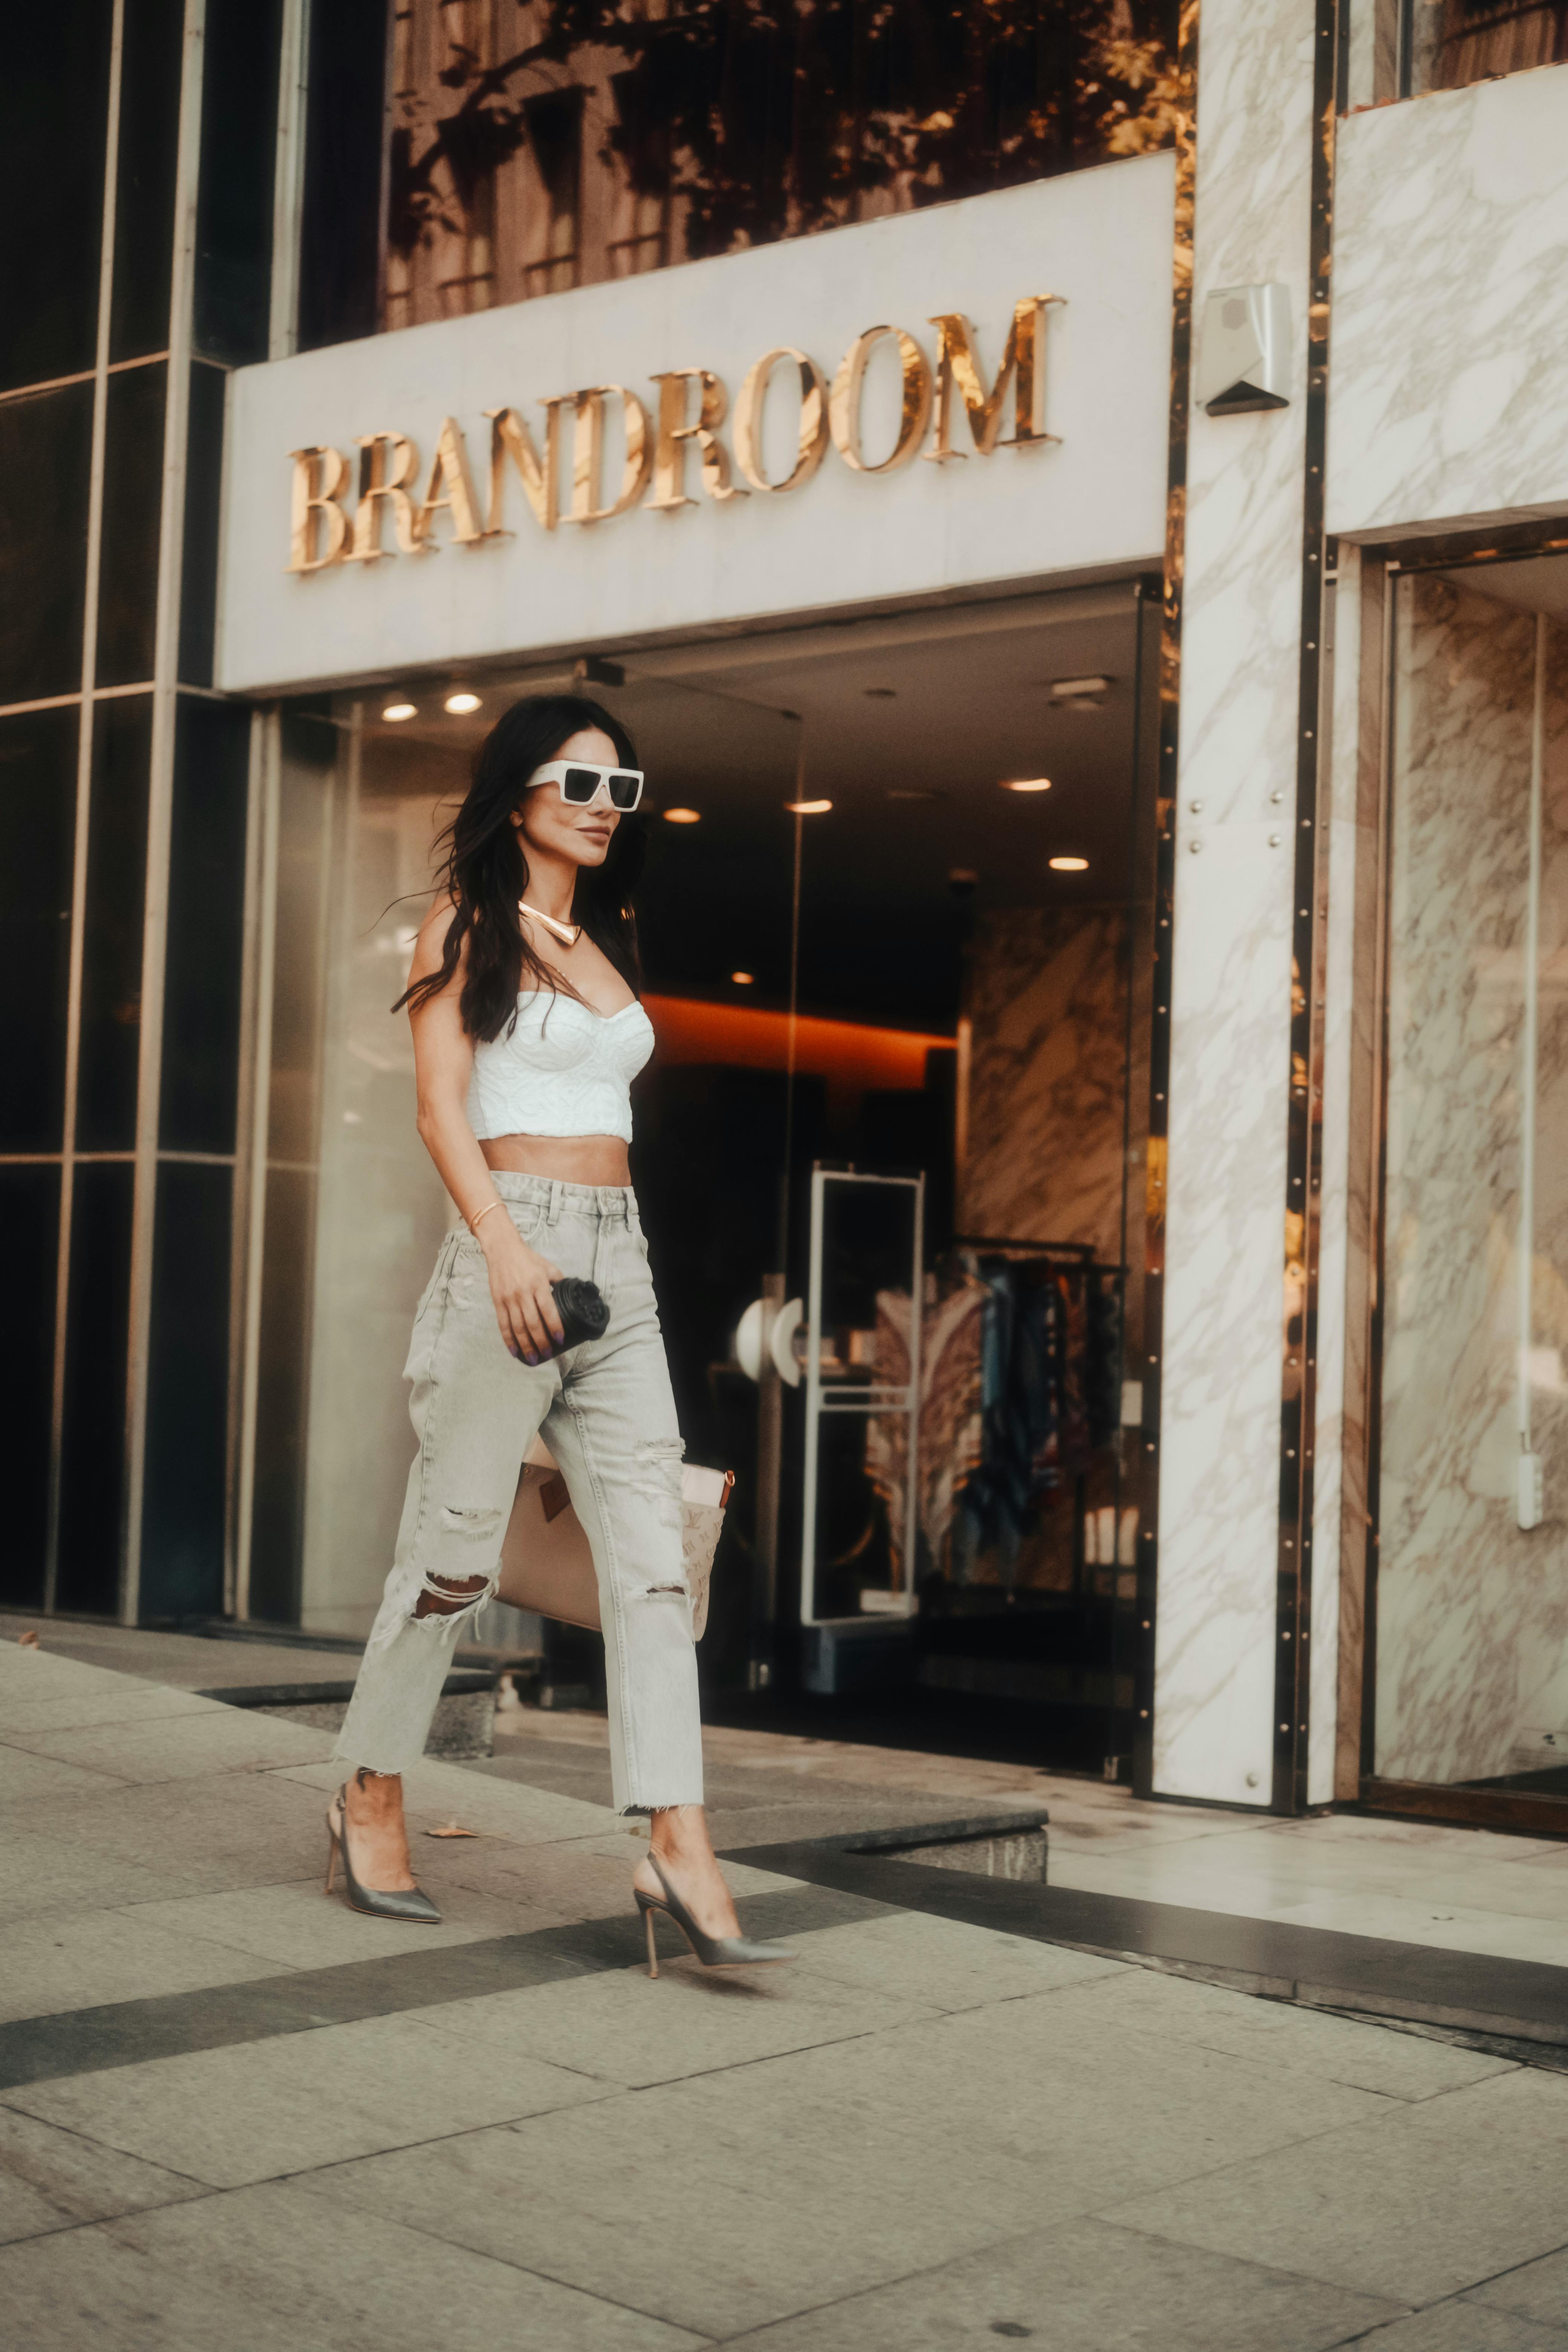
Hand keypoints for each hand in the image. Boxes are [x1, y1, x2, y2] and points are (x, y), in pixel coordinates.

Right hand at [479, 1218, 564, 1362]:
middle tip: (547, 1354)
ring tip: (532, 1359)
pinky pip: (503, 1325)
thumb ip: (559, 1282)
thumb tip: (571, 1296)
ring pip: (518, 1327)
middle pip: (533, 1323)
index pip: (548, 1310)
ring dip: (526, 1345)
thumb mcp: (548, 1267)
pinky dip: (509, 1340)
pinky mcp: (498, 1302)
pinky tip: (514, 1351)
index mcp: (539, 1284)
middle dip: (541, 1342)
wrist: (502, 1249)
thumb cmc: (528, 1259)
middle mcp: (523, 1293)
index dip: (554, 1327)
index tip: (559, 1340)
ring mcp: (509, 1299)